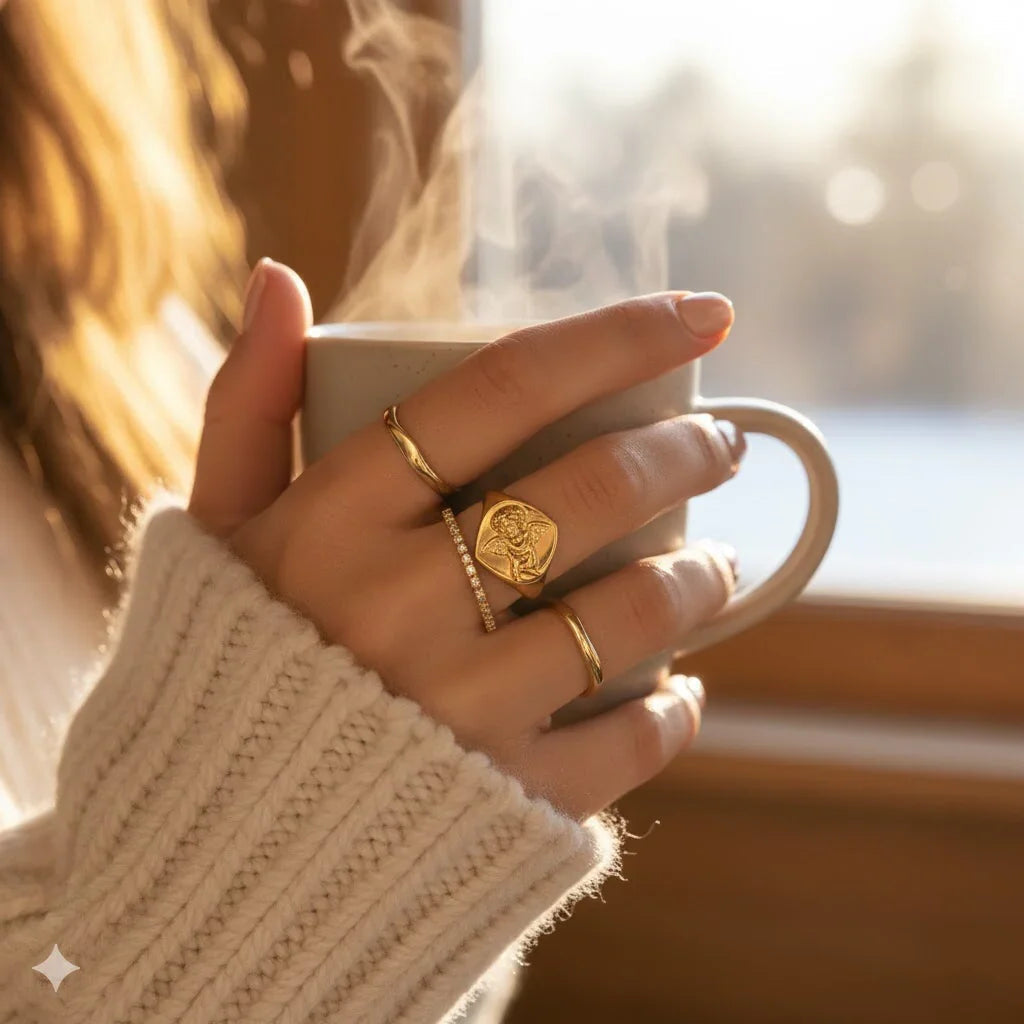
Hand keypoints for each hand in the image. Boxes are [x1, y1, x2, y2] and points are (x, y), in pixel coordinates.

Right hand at [189, 259, 741, 819]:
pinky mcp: (500, 800)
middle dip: (688, 449)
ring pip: (634, 613)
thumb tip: (277, 278)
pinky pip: (630, 740)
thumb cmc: (233, 657)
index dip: (620, 334)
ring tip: (717, 564)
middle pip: (591, 490)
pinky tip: (678, 686)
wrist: (222, 838)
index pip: (502, 388)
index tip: (705, 311)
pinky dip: (675, 707)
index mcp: (334, 520)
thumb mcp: (218, 526)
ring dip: (703, 576)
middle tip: (717, 444)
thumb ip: (247, 402)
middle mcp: (398, 605)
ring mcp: (454, 708)